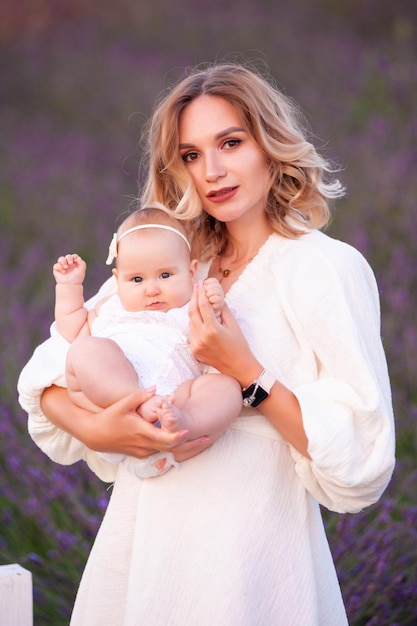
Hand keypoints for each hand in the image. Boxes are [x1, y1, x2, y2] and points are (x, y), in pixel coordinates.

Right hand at [42, 386, 188, 458]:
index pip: (164, 438)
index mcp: (141, 432)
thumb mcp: (123, 404)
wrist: (95, 435)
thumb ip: (140, 395)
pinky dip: (174, 449)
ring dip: (185, 448)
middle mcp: (144, 445)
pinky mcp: (142, 454)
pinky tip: (187, 445)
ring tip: (202, 441)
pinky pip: (161, 453)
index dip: (178, 436)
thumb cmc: (109, 417)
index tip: (190, 431)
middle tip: (207, 437)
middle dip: (190, 444)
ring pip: (168, 452)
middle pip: (172, 447)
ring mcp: (143, 452)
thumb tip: (156, 387)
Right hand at [53, 254, 85, 284]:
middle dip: (69, 258)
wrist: (71, 285)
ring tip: (66, 267)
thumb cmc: (77, 278)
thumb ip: (82, 263)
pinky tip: (63, 272)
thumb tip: (78, 258)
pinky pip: (56, 265)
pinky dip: (59, 267)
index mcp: (74, 263)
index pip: (74, 256)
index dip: (74, 257)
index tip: (76, 261)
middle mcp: (68, 263)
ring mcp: (62, 266)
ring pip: (61, 259)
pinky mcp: (57, 269)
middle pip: (67, 256)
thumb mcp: (82, 270)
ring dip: (63, 261)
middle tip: (70, 263)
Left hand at [189, 281, 258, 385]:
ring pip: (190, 322)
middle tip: (196, 287)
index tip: (201, 284)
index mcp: (213, 330)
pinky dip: (194, 323)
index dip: (201, 293)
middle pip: (192, 312)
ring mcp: (196, 345)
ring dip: (193, 310)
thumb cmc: (239, 345)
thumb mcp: (233, 325)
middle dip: (194, 297)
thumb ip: (223, 309)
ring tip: (197, 299)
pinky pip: (192, 332)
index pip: (203, 306)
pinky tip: (199, 317)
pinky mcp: (194, 351)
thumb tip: (215, 295)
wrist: (238, 367)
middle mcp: (202, 338)